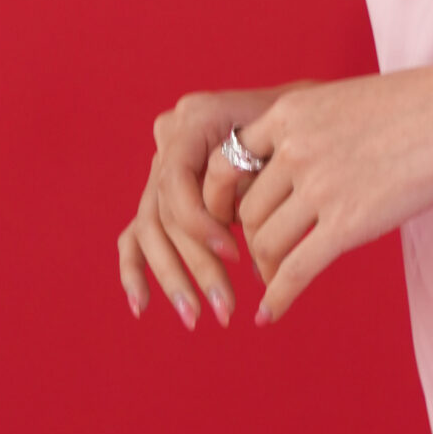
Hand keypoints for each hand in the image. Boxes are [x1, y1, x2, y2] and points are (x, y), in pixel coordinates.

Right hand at [118, 86, 282, 328]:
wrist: (295, 115)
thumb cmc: (297, 128)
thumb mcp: (283, 143)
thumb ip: (254, 182)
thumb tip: (247, 249)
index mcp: (194, 118)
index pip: (176, 182)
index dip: (200, 224)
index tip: (236, 255)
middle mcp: (166, 138)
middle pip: (165, 213)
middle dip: (195, 265)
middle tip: (224, 309)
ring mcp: (157, 168)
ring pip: (150, 231)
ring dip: (172, 278)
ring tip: (196, 318)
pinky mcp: (156, 197)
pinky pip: (135, 235)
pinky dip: (134, 271)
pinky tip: (142, 307)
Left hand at [205, 61, 432, 325]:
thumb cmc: (421, 104)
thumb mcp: (348, 101)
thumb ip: (315, 129)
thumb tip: (303, 159)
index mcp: (289, 113)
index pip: (229, 164)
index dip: (225, 200)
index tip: (233, 220)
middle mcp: (294, 149)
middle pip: (247, 210)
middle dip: (248, 241)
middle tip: (259, 258)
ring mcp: (320, 187)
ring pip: (266, 243)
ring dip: (265, 269)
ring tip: (273, 282)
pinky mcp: (348, 223)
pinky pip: (296, 269)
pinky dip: (277, 297)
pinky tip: (270, 314)